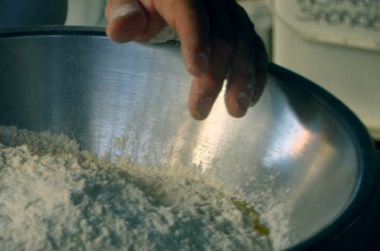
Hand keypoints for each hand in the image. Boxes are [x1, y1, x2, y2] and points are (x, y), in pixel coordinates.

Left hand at [105, 0, 266, 119]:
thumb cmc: (142, 4)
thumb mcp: (125, 4)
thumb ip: (122, 14)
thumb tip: (121, 28)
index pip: (192, 13)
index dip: (196, 40)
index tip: (196, 70)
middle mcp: (212, 1)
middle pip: (222, 35)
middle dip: (215, 74)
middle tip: (201, 109)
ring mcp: (230, 14)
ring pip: (245, 43)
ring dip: (243, 78)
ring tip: (236, 110)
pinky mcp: (241, 27)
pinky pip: (256, 47)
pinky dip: (257, 73)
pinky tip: (251, 98)